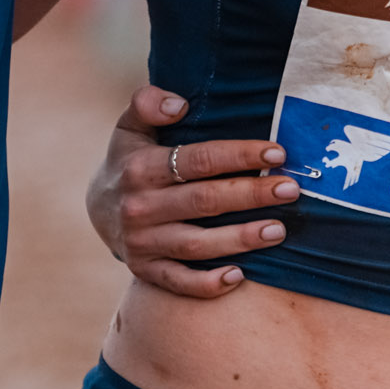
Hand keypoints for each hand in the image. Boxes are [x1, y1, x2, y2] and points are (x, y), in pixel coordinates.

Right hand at [86, 85, 297, 298]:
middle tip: (290, 189)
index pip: (199, 160)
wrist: (98, 208)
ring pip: (197, 245)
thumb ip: (148, 104)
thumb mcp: (130, 127)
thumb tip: (178, 104)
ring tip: (279, 230)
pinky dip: (207, 284)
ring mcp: (142, 243)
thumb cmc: (130, 159)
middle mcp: (139, 208)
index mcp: (140, 168)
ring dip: (240, 240)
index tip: (277, 152)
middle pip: (205, 202)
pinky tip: (239, 276)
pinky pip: (178, 282)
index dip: (240, 155)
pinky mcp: (146, 271)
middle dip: (251, 195)